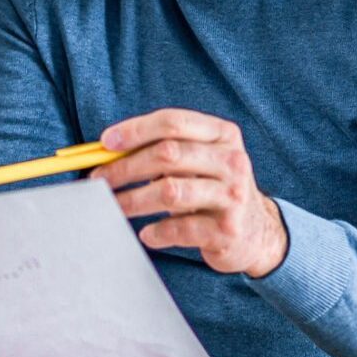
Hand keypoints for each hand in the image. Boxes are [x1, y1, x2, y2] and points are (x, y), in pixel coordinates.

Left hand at [90, 108, 287, 277]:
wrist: (257, 233)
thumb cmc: (213, 189)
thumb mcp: (200, 161)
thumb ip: (164, 150)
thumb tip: (108, 150)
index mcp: (223, 135)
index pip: (173, 122)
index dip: (135, 130)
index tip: (106, 143)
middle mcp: (232, 161)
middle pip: (168, 154)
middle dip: (126, 167)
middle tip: (100, 180)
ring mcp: (232, 196)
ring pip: (170, 191)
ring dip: (133, 200)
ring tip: (115, 206)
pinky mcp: (227, 230)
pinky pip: (180, 229)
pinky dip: (157, 232)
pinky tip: (147, 234)